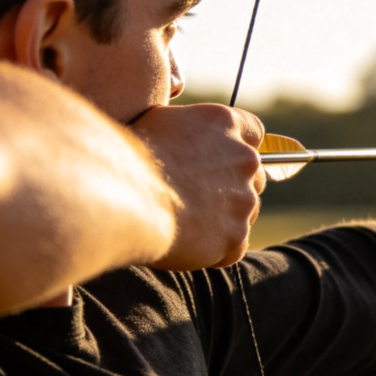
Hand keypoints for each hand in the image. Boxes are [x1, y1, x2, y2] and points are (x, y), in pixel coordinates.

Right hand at [131, 103, 265, 269]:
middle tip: (196, 199)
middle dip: (232, 189)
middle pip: (255, 177)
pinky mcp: (235, 236)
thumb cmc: (129, 155)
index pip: (253, 132)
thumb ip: (189, 132)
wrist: (121, 192)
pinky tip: (186, 246)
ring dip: (223, 220)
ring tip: (183, 223)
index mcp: (225, 123)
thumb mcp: (161, 123)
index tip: (220, 161)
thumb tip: (187, 141)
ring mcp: (243, 199)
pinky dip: (216, 251)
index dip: (237, 148)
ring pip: (246, 214)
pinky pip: (235, 248)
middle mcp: (244, 159)